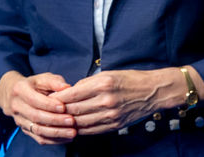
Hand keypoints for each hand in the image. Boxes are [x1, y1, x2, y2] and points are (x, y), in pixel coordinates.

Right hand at [0, 71, 75, 145]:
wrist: (13, 95)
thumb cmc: (34, 84)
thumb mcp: (42, 78)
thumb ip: (54, 81)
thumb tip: (66, 87)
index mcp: (20, 90)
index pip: (34, 100)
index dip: (49, 105)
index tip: (63, 107)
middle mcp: (17, 106)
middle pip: (35, 116)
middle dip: (55, 120)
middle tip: (71, 120)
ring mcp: (20, 120)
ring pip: (37, 130)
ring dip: (56, 132)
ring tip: (72, 132)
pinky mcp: (25, 130)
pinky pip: (38, 138)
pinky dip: (53, 140)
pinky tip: (66, 138)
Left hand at [52, 67, 184, 134]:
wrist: (154, 91)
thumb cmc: (132, 79)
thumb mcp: (109, 73)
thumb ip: (88, 82)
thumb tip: (70, 91)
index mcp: (103, 84)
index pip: (72, 94)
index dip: (57, 99)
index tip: (49, 99)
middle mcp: (106, 100)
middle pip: (73, 110)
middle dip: (59, 112)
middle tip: (49, 112)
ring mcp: (110, 115)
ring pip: (80, 123)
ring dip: (67, 123)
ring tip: (58, 121)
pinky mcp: (114, 125)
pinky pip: (91, 130)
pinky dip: (80, 130)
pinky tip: (74, 127)